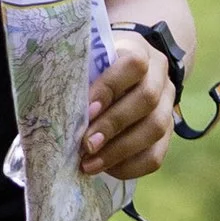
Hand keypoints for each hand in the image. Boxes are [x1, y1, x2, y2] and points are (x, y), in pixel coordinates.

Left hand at [82, 37, 175, 180]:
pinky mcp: (168, 132)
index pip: (133, 65)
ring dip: (120, 150)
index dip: (110, 88)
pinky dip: (131, 166)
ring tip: (90, 164)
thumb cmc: (97, 68)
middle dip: (113, 125)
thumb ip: (77, 77)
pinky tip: (107, 169)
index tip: (86, 110)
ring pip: (155, 129)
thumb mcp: (89, 61)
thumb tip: (51, 106)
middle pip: (146, 100)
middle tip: (85, 145)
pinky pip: (156, 155)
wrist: (130, 75)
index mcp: (139, 51)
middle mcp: (160, 77)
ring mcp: (168, 105)